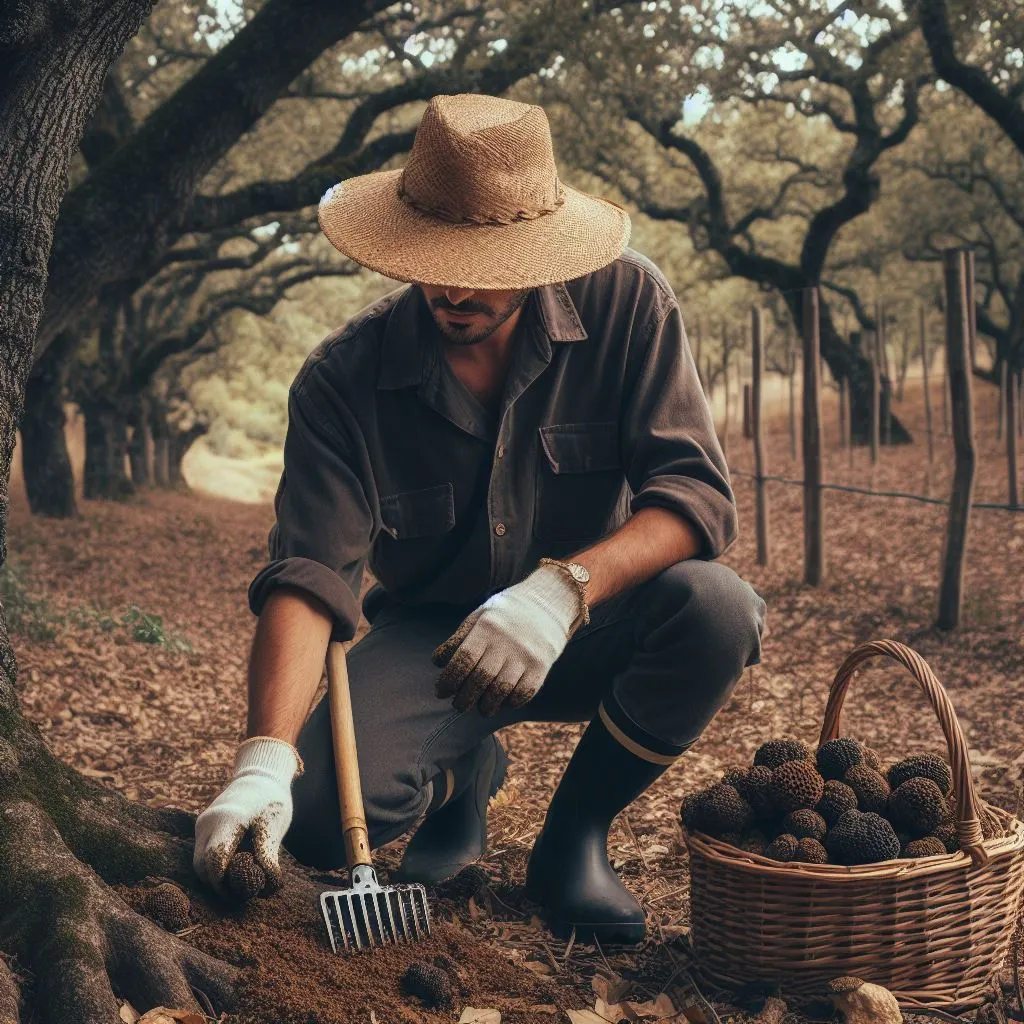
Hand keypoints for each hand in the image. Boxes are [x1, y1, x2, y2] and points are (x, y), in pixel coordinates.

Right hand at [193, 737, 301, 893]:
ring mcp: (202, 823)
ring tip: (237, 885)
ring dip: (214, 877)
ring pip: (198, 861)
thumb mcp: (274, 826)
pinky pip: (202, 852)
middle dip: (217, 885)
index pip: (214, 861)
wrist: (261, 775)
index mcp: (226, 820)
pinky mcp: (203, 825)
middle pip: (201, 866)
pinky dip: (214, 865)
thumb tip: (267, 889)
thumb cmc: (271, 800)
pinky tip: (233, 870)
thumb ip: (268, 857)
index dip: (223, 885)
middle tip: (239, 896)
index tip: (239, 896)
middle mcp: (208, 822)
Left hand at [432, 563, 581, 715]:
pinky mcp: (542, 667)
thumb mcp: (479, 617)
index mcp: (487, 627)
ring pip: (501, 691)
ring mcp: (526, 655)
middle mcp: (506, 642)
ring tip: (480, 708)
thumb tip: (438, 663)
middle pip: (480, 679)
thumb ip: (458, 639)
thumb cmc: (505, 614)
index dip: (449, 680)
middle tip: (458, 705)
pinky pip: (523, 694)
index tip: (441, 691)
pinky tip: (502, 702)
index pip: (463, 660)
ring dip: (486, 706)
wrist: (547, 604)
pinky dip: (510, 703)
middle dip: (464, 698)